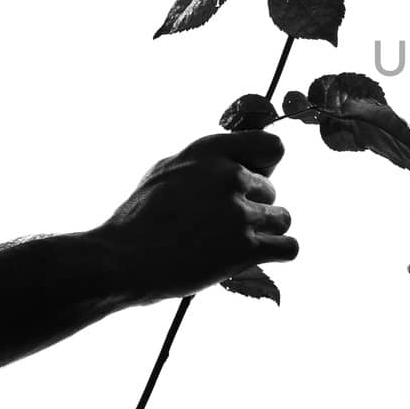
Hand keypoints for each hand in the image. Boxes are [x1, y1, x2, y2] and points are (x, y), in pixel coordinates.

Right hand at [93, 130, 296, 304]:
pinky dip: (278, 252)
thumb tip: (238, 163)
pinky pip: (289, 246)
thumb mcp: (166, 170)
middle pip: (272, 191)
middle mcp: (229, 175)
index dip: (266, 166)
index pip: (272, 147)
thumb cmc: (138, 220)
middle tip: (220, 226)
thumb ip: (205, 164)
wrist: (119, 261)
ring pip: (283, 218)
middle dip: (253, 208)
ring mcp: (239, 212)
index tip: (250, 184)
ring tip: (233, 243)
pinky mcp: (245, 248)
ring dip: (265, 232)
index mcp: (209, 151)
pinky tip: (255, 256)